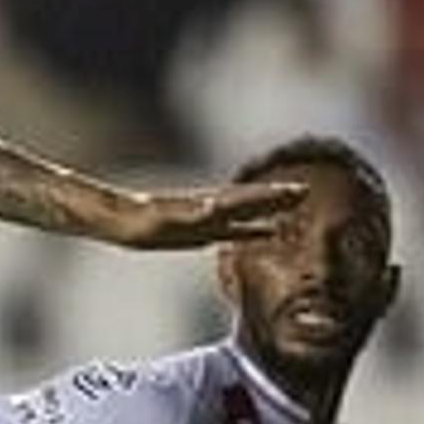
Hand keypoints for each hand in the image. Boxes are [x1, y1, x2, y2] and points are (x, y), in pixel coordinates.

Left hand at [113, 174, 308, 250]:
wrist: (118, 221)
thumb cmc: (135, 220)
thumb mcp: (158, 219)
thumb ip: (183, 215)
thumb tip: (209, 207)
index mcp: (203, 206)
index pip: (243, 199)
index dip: (266, 196)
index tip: (292, 191)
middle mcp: (209, 209)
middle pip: (249, 201)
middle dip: (276, 198)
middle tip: (305, 191)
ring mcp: (207, 220)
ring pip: (246, 213)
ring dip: (270, 210)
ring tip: (295, 206)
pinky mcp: (201, 233)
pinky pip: (235, 231)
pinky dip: (254, 230)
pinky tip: (270, 232)